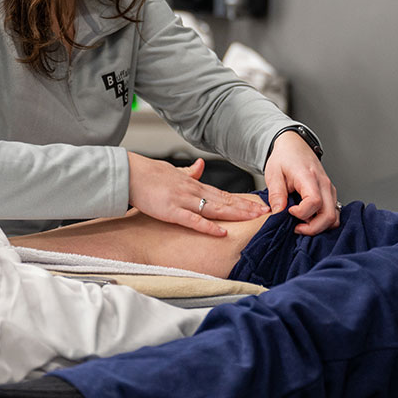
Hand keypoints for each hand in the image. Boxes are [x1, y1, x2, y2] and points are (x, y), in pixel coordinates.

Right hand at [127, 153, 267, 236]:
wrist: (130, 173)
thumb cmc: (149, 174)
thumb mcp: (173, 171)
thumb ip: (188, 172)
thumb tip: (200, 166)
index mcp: (193, 184)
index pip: (223, 194)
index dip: (242, 200)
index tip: (258, 204)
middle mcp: (193, 191)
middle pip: (225, 201)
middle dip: (246, 207)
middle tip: (267, 212)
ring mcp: (183, 201)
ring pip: (215, 209)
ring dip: (236, 214)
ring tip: (254, 218)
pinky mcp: (171, 211)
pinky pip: (193, 220)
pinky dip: (208, 227)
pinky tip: (222, 231)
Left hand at [263, 131, 338, 234]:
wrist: (294, 145)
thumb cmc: (284, 158)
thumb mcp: (273, 174)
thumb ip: (276, 194)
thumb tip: (278, 213)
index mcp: (309, 177)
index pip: (314, 202)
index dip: (301, 213)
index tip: (289, 211)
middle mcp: (324, 184)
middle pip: (329, 215)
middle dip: (312, 228)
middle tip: (296, 227)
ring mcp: (330, 189)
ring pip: (334, 217)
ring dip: (319, 226)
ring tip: (302, 223)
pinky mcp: (330, 194)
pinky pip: (334, 213)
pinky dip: (323, 221)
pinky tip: (309, 219)